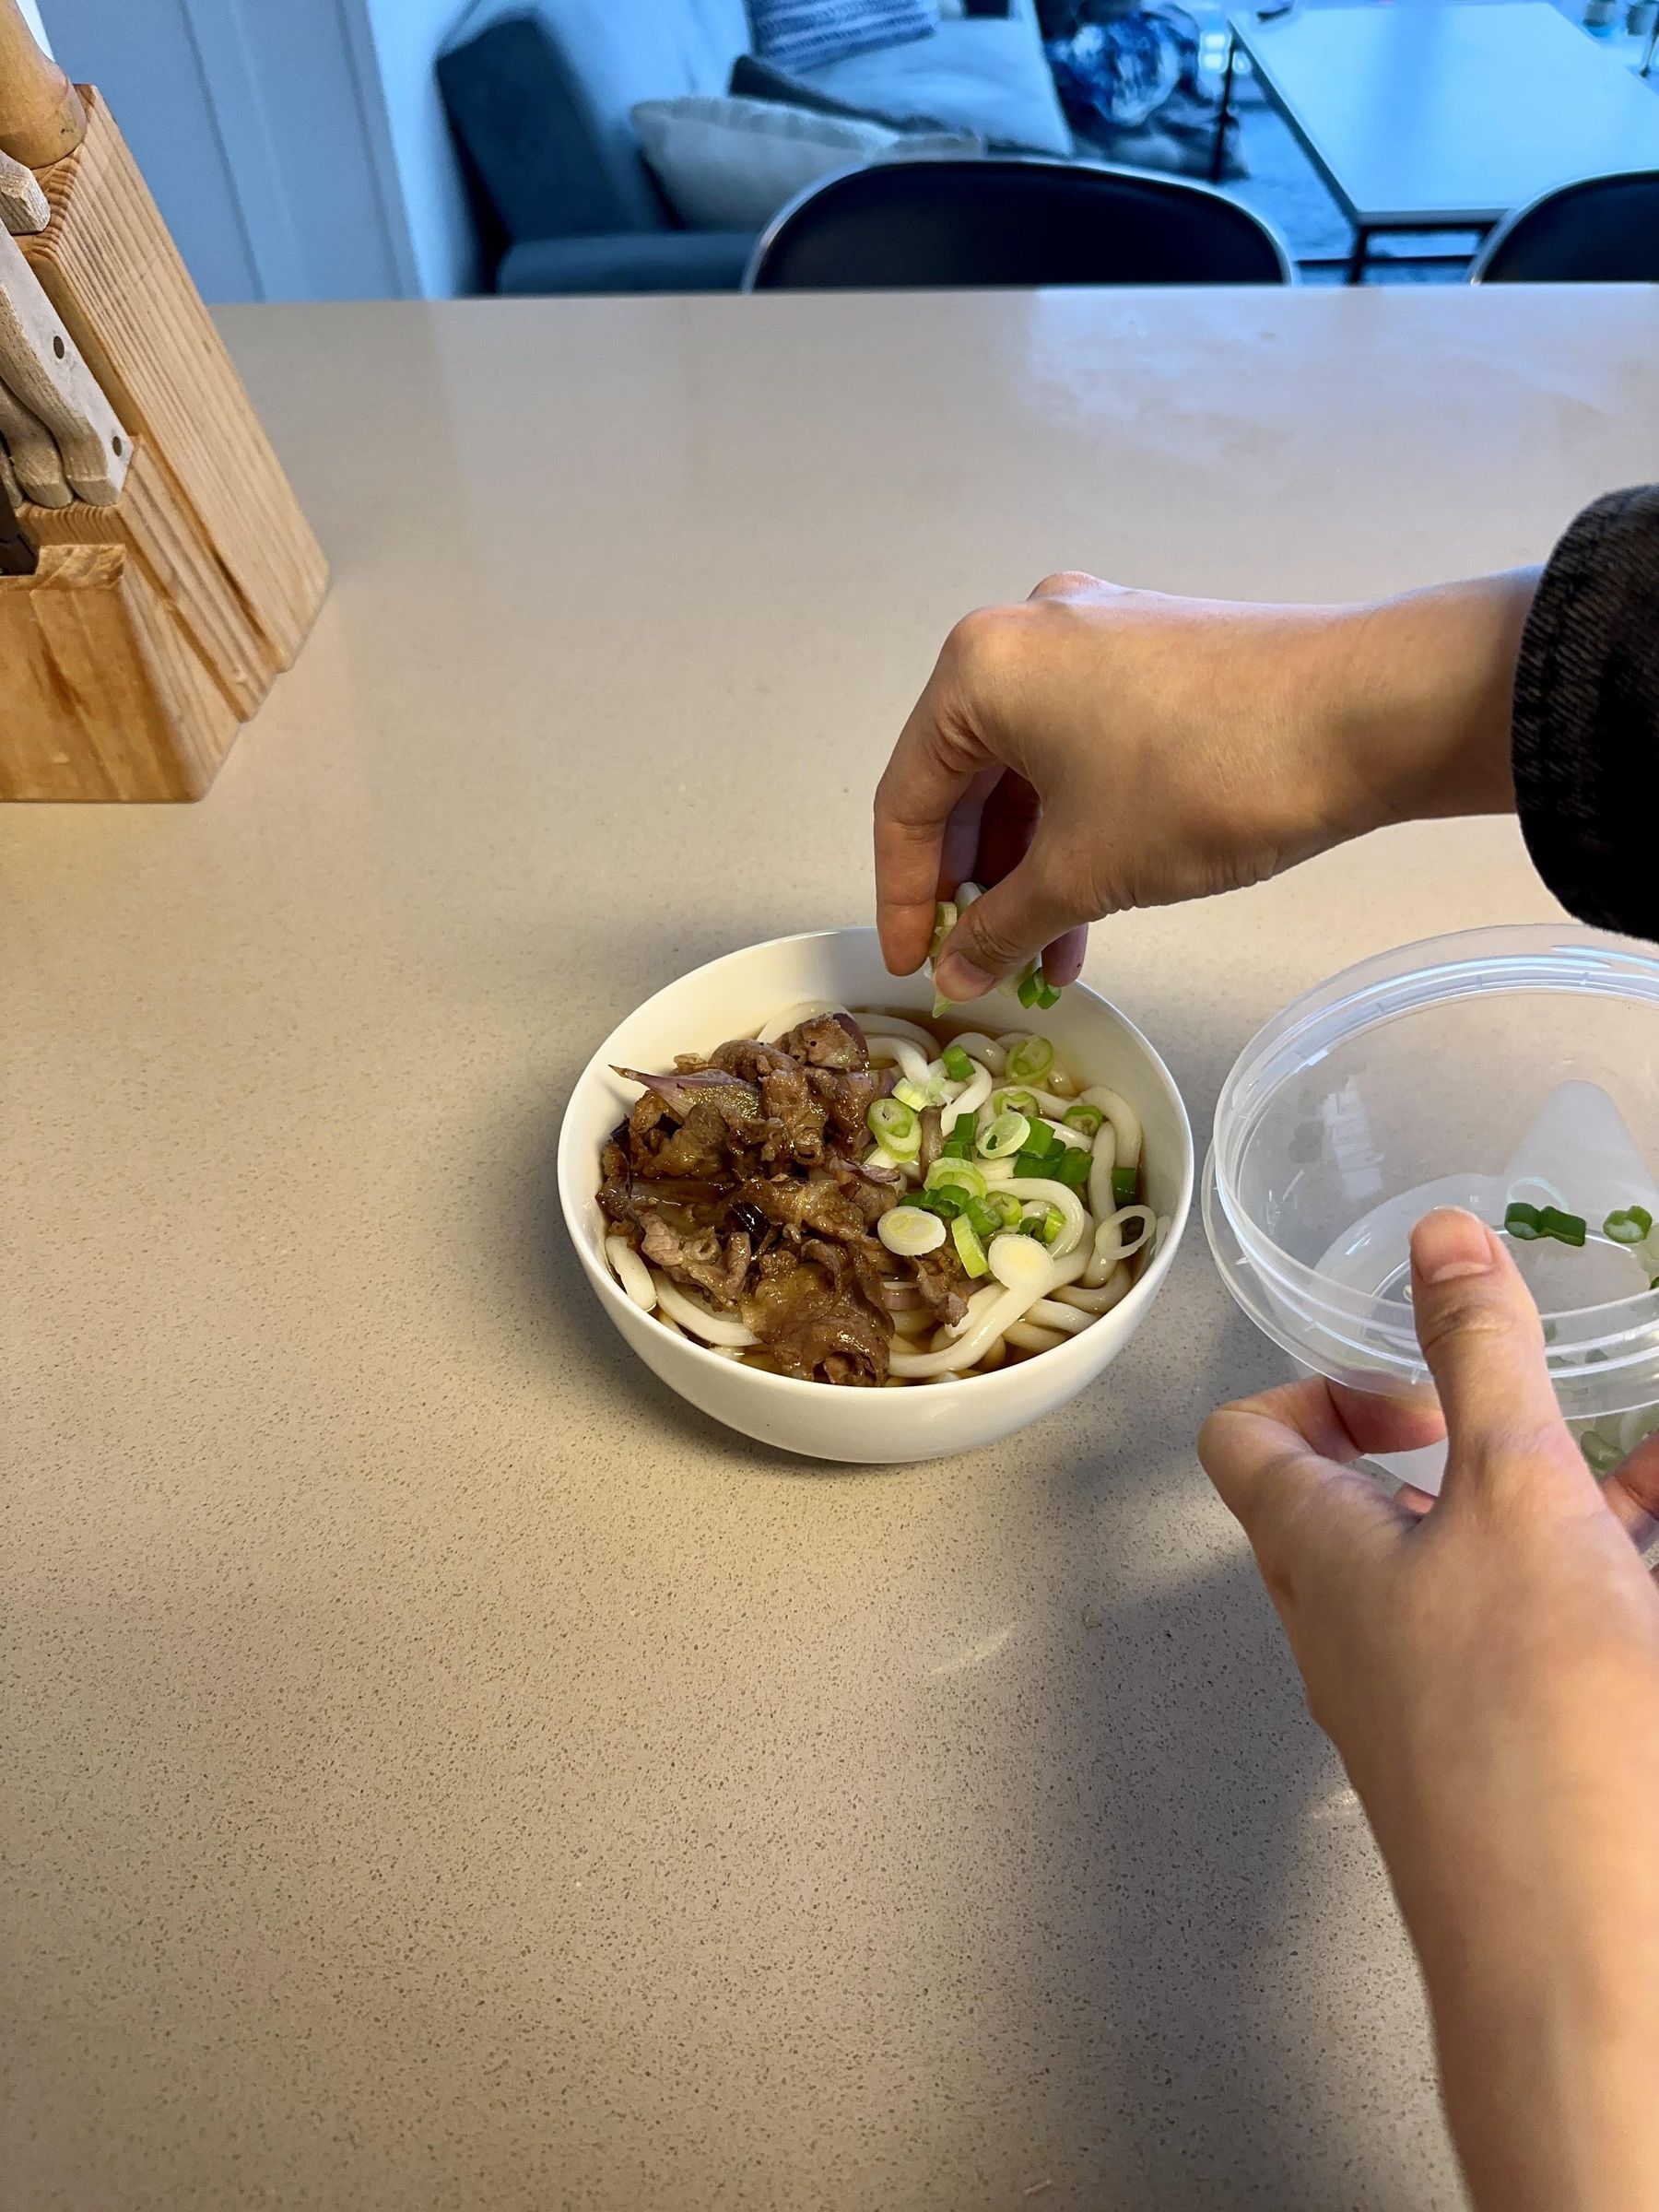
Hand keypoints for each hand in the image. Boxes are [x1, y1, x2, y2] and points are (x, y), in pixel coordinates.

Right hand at [874, 571, 1533, 1001]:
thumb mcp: (1085, 872)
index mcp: (979, 667)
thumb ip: (1001, 927)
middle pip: (967, 780)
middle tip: (984, 963)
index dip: (904, 897)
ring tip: (1051, 956)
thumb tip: (956, 973)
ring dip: (1032, 866)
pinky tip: (1098, 898)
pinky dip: (1078, 824)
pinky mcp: (1159, 652)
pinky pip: (1085, 748)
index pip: (907, 799)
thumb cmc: (1203, 783)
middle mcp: (1028, 632)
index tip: (917, 967)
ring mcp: (1100, 635)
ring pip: (1033, 769)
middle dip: (976, 885)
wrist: (1372, 712)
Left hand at [1201, 1208, 1658, 2211]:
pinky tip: (1657, 1565)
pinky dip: (1603, 1588)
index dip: (1316, 1389)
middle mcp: (1356, 1630)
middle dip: (1475, 1445)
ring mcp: (1432, 1707)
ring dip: (1563, 1513)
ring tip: (1648, 1483)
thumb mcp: (1517, 1496)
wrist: (1589, 1967)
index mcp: (1321, 1554)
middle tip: (1556, 1430)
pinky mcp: (1511, 1767)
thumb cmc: (1535, 1722)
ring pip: (1484, 1574)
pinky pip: (1543, 1646)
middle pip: (1376, 1505)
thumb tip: (1435, 1227)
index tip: (1420, 1391)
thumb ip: (1478, 1356)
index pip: (1248, 1439)